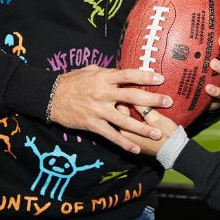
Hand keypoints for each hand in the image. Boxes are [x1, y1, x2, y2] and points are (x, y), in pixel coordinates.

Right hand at [47, 65, 172, 153]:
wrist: (50, 97)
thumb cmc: (71, 81)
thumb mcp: (90, 70)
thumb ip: (107, 72)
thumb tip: (122, 70)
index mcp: (103, 78)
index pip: (128, 75)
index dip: (145, 76)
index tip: (160, 78)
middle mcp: (103, 94)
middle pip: (131, 97)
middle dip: (152, 100)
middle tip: (168, 102)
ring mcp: (98, 110)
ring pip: (124, 121)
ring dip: (143, 128)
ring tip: (158, 133)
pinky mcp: (92, 124)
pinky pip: (111, 136)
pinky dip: (124, 143)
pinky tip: (136, 149)